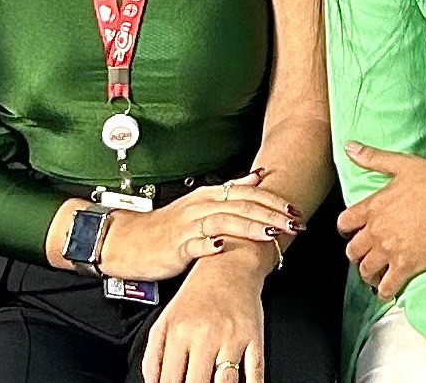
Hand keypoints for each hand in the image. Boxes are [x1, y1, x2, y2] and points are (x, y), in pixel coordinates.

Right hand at [99, 176, 301, 284]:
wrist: (130, 241)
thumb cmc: (167, 226)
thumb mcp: (200, 203)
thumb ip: (229, 191)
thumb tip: (258, 178)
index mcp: (209, 195)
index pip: (247, 193)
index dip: (272, 200)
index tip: (295, 210)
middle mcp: (200, 206)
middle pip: (241, 205)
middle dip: (270, 214)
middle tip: (293, 223)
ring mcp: (188, 226)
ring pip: (223, 221)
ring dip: (248, 227)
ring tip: (270, 234)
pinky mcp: (176, 247)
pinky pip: (194, 245)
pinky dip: (209, 245)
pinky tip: (223, 247)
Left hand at [140, 250, 266, 382]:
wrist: (230, 264)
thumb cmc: (197, 294)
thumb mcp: (165, 319)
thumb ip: (153, 355)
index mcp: (179, 333)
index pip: (170, 380)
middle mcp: (205, 335)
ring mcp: (231, 337)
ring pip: (226, 382)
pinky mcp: (254, 337)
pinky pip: (255, 372)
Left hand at [339, 143, 425, 301]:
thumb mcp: (402, 164)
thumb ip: (373, 158)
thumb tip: (349, 147)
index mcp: (373, 206)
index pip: (344, 223)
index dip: (345, 230)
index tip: (350, 233)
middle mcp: (377, 230)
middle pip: (352, 250)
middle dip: (355, 255)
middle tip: (363, 256)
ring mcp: (390, 250)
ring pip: (366, 270)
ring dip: (367, 274)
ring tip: (373, 275)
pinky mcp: (406, 265)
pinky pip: (387, 286)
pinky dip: (384, 291)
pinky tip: (387, 291)